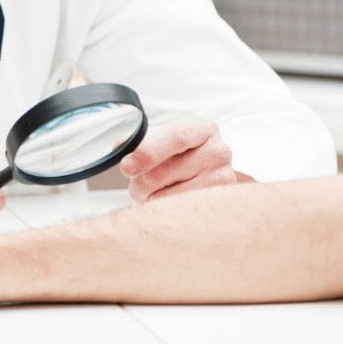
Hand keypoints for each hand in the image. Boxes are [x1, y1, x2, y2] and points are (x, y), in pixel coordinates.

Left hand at [119, 116, 237, 201]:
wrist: (210, 175)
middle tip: (138, 184)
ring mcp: (222, 180)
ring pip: (167, 198)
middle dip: (140, 182)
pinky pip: (179, 214)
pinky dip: (165, 212)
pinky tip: (169, 202)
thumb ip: (140, 141)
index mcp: (202, 129)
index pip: (176, 137)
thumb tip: (121, 145)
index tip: (127, 167)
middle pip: (163, 172)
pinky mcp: (218, 205)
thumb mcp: (165, 139)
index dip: (148, 153)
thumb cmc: (183, 156)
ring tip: (156, 193)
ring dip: (151, 199)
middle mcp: (218, 152)